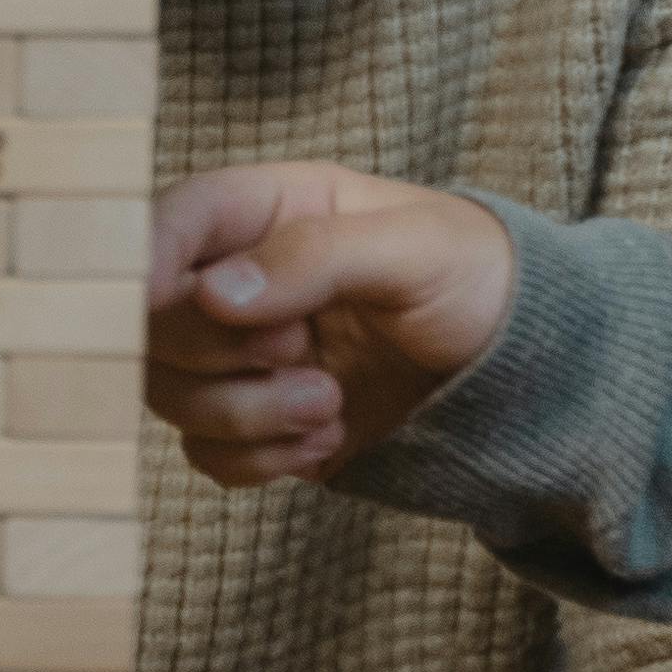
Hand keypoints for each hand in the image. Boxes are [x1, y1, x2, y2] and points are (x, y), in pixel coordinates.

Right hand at [142, 164, 521, 485]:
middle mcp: (239, 281)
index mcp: (268, 211)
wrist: (526, 370)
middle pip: (150, 322)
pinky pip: (206, 455)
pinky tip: (325, 439)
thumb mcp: (417, 248)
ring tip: (330, 403)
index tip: (164, 299)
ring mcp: (243, 358)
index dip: (145, 260)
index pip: (170, 221)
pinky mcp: (257, 424)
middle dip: (219, 354)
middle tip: (300, 353)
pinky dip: (258, 460)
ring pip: (169, 395)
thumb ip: (317, 256)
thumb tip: (215, 292)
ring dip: (245, 414)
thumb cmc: (478, 279)